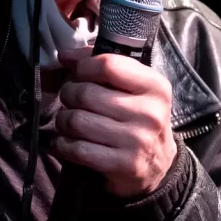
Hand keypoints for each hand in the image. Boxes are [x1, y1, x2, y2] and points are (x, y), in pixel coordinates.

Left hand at [53, 53, 177, 197]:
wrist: (158, 164)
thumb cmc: (137, 117)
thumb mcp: (134, 88)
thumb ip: (102, 65)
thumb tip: (64, 56)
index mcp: (154, 86)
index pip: (108, 65)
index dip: (83, 67)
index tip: (78, 74)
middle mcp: (149, 112)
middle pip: (86, 93)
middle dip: (68, 94)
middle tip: (70, 100)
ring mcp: (137, 140)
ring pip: (76, 121)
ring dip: (63, 121)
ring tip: (67, 122)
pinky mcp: (124, 164)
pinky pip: (77, 149)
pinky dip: (63, 145)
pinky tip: (66, 143)